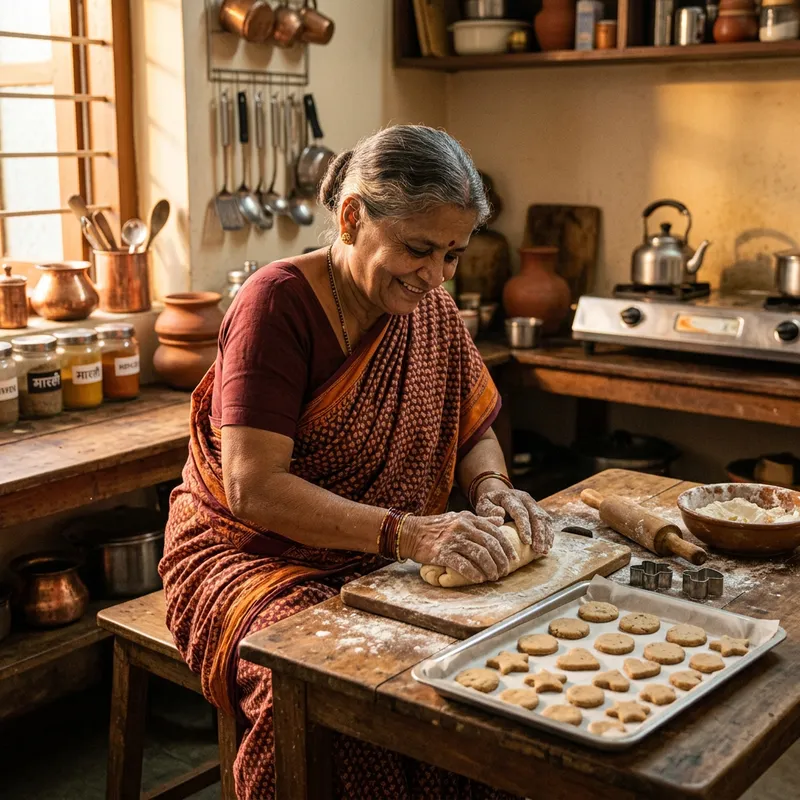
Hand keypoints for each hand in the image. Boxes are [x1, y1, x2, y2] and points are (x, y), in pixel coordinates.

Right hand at [400, 511, 518, 583]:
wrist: (411, 532)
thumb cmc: (437, 527)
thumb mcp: (460, 518)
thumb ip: (481, 520)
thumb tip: (500, 520)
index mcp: (469, 519)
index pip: (494, 532)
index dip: (507, 546)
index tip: (513, 558)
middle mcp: (463, 527)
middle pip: (490, 544)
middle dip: (501, 560)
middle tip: (505, 571)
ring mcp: (453, 540)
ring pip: (479, 555)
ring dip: (490, 568)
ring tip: (494, 577)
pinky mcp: (442, 553)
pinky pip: (463, 564)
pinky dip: (474, 573)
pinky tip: (479, 579)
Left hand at [475, 483, 554, 554]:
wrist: (498, 495)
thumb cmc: (489, 504)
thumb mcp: (483, 505)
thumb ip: (488, 510)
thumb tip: (500, 515)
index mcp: (510, 497)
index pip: (520, 511)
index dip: (525, 527)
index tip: (527, 541)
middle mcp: (524, 498)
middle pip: (536, 515)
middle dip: (539, 534)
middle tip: (538, 550)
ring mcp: (533, 504)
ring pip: (544, 519)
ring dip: (545, 536)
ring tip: (543, 551)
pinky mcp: (538, 510)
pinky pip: (547, 522)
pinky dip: (548, 534)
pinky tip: (547, 547)